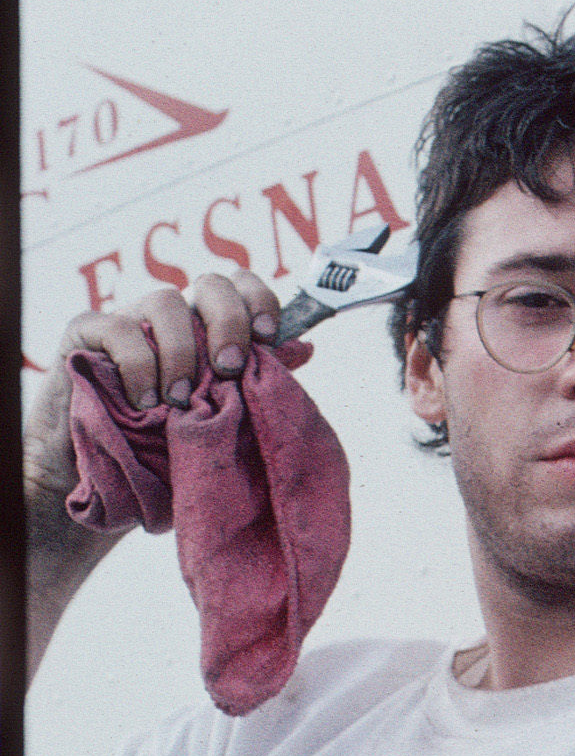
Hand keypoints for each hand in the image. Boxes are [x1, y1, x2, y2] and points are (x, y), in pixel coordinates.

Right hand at [22, 268, 283, 505]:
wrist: (96, 470)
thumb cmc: (162, 442)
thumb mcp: (215, 414)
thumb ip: (253, 379)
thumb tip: (306, 347)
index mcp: (207, 328)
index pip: (240, 287)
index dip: (259, 301)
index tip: (268, 337)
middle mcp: (173, 317)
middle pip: (211, 285)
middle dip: (229, 321)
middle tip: (228, 367)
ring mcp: (131, 319)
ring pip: (166, 301)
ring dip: (183, 351)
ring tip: (180, 398)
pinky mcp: (88, 332)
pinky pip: (120, 329)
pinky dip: (139, 365)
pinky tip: (145, 401)